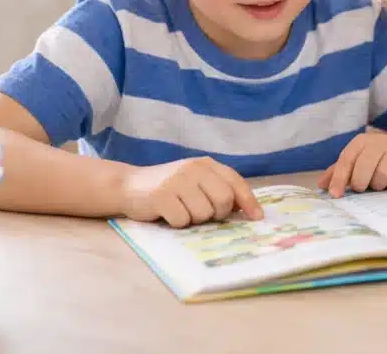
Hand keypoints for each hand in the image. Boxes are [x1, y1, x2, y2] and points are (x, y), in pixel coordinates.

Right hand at [119, 157, 263, 227]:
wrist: (130, 185)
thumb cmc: (169, 187)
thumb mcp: (196, 181)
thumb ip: (218, 188)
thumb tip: (245, 209)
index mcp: (206, 164)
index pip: (235, 181)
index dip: (249, 201)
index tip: (257, 218)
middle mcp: (194, 169)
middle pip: (223, 200)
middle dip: (217, 214)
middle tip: (203, 214)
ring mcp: (177, 181)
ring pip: (203, 214)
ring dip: (194, 219)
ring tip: (181, 210)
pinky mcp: (161, 196)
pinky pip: (182, 221)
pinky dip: (178, 223)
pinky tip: (168, 213)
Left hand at [318, 131, 386, 197]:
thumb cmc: (378, 157)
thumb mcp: (358, 159)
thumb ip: (339, 171)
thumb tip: (321, 185)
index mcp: (361, 141)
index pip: (346, 160)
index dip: (339, 178)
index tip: (335, 195)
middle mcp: (379, 142)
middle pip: (364, 169)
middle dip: (361, 184)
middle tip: (364, 187)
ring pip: (382, 177)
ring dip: (379, 186)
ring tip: (381, 182)